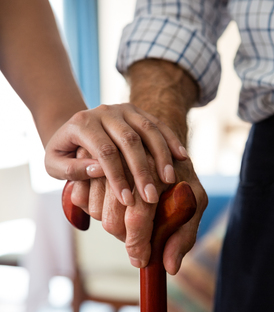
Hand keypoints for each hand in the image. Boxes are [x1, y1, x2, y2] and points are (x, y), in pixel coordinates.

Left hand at [44, 103, 187, 206]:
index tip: (127, 202)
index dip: (117, 178)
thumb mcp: (54, 164)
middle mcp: (104, 112)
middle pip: (129, 140)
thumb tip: (100, 171)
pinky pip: (158, 124)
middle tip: (151, 197)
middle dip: (142, 170)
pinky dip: (171, 140)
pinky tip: (181, 157)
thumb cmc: (63, 152)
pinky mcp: (137, 111)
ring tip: (169, 180)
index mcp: (82, 124)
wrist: (71, 129)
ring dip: (162, 155)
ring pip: (148, 129)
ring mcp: (123, 109)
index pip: (105, 152)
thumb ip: (73, 169)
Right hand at [71, 147, 206, 274]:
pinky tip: (112, 205)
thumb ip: (184, 235)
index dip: (137, 244)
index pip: (138, 216)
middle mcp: (127, 165)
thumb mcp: (195, 202)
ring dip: (111, 223)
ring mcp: (106, 162)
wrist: (161, 147)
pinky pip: (80, 198)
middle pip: (112, 218)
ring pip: (96, 211)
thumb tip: (170, 267)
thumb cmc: (180, 179)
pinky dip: (93, 209)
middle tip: (139, 237)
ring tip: (129, 217)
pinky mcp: (90, 162)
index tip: (140, 261)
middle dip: (125, 237)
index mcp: (156, 173)